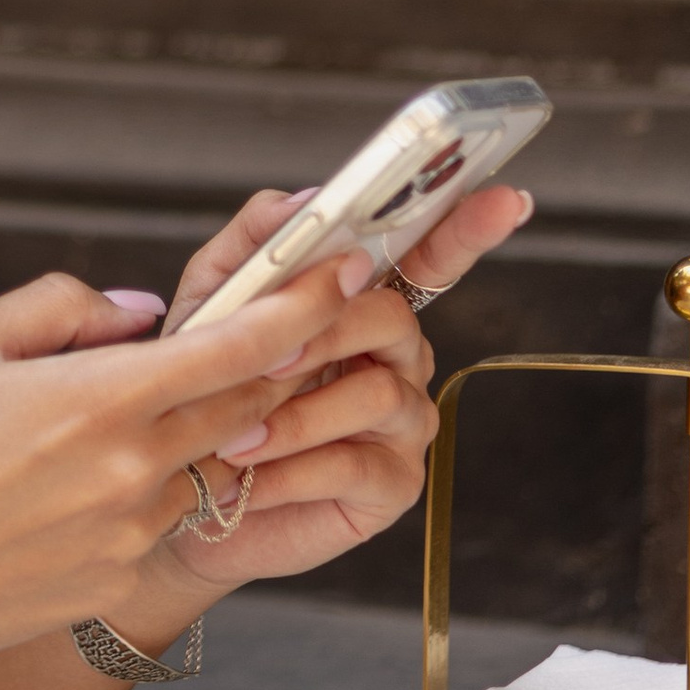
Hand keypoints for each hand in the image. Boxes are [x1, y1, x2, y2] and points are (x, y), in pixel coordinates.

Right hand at [0, 262, 345, 669]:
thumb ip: (66, 306)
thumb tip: (143, 312)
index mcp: (100, 398)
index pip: (239, 346)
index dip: (305, 305)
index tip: (347, 272)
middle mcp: (131, 471)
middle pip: (249, 407)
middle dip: (275, 367)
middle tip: (290, 330)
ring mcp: (130, 536)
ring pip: (206, 470)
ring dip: (196, 437)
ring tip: (122, 425)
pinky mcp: (116, 585)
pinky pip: (160, 526)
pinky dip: (147, 496)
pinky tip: (75, 492)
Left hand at [143, 179, 531, 596]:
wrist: (181, 491)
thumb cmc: (204, 389)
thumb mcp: (212, 301)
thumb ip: (257, 242)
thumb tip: (307, 200)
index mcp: (364, 307)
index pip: (428, 257)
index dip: (468, 227)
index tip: (508, 199)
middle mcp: (398, 359)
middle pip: (391, 319)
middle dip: (323, 333)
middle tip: (263, 363)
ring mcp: (404, 423)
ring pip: (377, 394)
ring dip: (296, 416)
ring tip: (236, 437)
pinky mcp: (393, 485)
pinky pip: (355, 464)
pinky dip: (292, 470)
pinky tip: (253, 480)